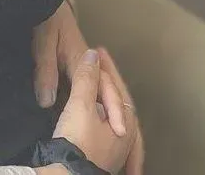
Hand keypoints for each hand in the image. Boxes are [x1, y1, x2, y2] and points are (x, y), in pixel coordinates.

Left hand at [32, 0, 126, 137]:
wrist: (51, 0)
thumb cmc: (48, 21)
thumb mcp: (44, 44)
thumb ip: (45, 71)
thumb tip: (46, 103)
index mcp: (84, 60)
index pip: (102, 89)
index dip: (112, 110)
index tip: (120, 132)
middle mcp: (93, 65)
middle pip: (113, 93)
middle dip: (122, 117)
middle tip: (128, 140)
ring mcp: (91, 67)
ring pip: (109, 93)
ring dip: (117, 113)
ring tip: (122, 137)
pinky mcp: (85, 68)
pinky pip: (99, 90)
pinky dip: (105, 106)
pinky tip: (102, 122)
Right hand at [52, 49, 136, 174]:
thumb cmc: (77, 140)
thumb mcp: (81, 105)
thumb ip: (87, 78)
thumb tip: (93, 55)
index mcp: (126, 123)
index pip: (118, 87)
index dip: (107, 66)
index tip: (96, 49)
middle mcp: (125, 138)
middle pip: (119, 102)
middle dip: (110, 81)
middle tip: (99, 61)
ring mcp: (113, 150)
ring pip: (113, 115)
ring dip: (107, 97)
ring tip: (98, 83)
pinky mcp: (99, 156)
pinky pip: (104, 126)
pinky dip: (101, 112)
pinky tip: (94, 112)